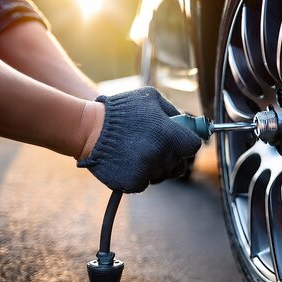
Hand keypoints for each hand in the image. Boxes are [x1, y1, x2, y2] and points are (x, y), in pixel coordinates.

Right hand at [77, 87, 201, 192]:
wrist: (89, 129)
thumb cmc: (121, 111)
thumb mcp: (150, 98)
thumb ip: (174, 111)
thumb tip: (189, 123)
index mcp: (169, 134)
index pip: (193, 146)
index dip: (186, 143)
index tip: (178, 140)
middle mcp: (161, 154)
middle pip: (179, 163)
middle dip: (170, 156)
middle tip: (153, 145)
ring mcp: (147, 170)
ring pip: (162, 175)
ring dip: (154, 166)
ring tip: (136, 150)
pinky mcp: (133, 183)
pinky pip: (145, 183)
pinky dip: (138, 175)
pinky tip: (127, 161)